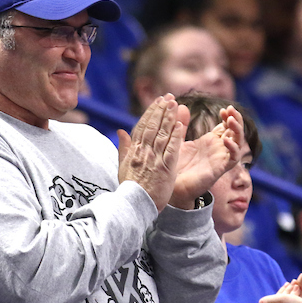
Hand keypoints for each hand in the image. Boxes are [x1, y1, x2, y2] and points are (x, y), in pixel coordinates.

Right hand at [117, 95, 185, 211]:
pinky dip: (175, 136)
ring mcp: (154, 159)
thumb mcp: (122, 166)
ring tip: (175, 103)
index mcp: (134, 151)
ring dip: (169, 117)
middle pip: (153, 126)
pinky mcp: (165, 168)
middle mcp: (144, 152)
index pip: (143, 126)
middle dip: (161, 110)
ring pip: (162, 134)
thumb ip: (123, 148)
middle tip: (169, 96)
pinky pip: (171, 149)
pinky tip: (180, 125)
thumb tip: (121, 131)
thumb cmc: (129, 188)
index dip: (151, 112)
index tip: (158, 101)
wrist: (134, 206)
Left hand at [169, 106, 241, 208]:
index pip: (225, 126)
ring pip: (238, 142)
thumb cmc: (175, 166)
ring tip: (231, 120)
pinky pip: (233, 158)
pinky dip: (233, 148)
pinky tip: (226, 140)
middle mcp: (218, 149)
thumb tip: (182, 105)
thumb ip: (180, 125)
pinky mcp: (220, 169)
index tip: (223, 109)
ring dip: (237, 130)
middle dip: (236, 119)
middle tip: (230, 110)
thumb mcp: (177, 140)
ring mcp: (220, 158)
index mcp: (210, 141)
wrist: (172, 188)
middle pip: (235, 131)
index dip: (228, 116)